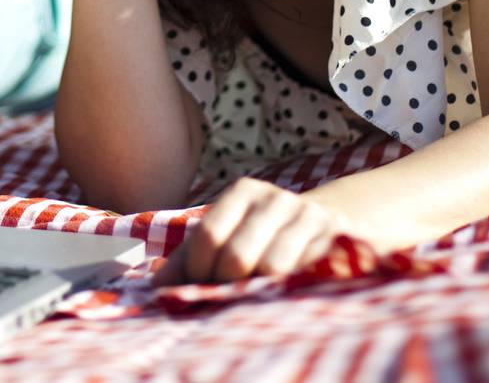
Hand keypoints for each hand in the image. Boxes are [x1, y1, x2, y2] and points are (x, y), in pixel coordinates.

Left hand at [155, 178, 338, 284]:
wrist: (321, 225)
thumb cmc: (257, 239)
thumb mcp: (221, 241)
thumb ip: (185, 264)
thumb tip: (153, 292)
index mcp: (243, 192)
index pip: (208, 237)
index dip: (200, 273)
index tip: (202, 287)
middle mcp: (276, 198)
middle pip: (238, 256)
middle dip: (228, 285)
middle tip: (229, 296)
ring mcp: (308, 217)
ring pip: (273, 269)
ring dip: (259, 293)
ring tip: (256, 296)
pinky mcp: (336, 240)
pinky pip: (305, 275)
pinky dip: (289, 291)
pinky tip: (283, 294)